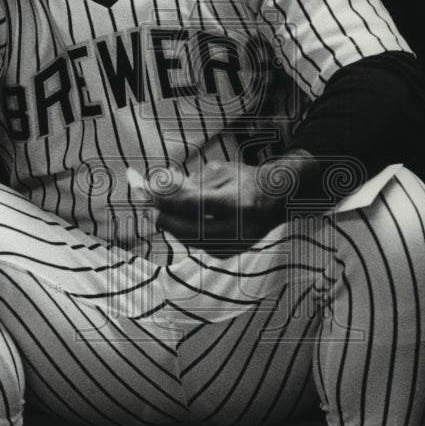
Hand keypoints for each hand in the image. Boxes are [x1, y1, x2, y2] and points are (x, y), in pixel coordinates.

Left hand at [154, 160, 285, 255]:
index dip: (167, 198)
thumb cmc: (245, 181)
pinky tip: (178, 220)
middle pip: (187, 228)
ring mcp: (232, 246)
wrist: (275, 200)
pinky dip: (183, 231)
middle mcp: (236, 229)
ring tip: (161, 209)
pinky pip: (195, 244)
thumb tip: (157, 188)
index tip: (149, 190)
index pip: (192, 204)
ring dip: (171, 224)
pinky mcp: (227, 253)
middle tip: (150, 203)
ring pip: (188, 239)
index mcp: (237, 204)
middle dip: (164, 216)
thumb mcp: (220, 172)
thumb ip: (190, 182)